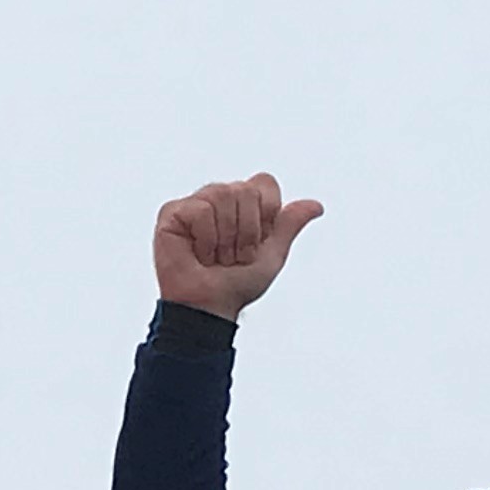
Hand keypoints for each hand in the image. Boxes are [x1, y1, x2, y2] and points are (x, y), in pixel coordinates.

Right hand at [152, 175, 322, 317]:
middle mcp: (220, 197)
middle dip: (247, 232)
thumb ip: (290, 225)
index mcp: (244, 203)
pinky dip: (206, 239)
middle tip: (234, 256)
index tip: (256, 243)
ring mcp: (196, 203)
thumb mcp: (273, 255)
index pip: (265, 183)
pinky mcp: (173, 212)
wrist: (210, 306)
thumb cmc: (237, 284)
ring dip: (226, 238)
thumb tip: (317, 206)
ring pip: (223, 196)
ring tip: (216, 257)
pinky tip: (198, 254)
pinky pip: (200, 210)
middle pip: (246, 190)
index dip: (266, 215)